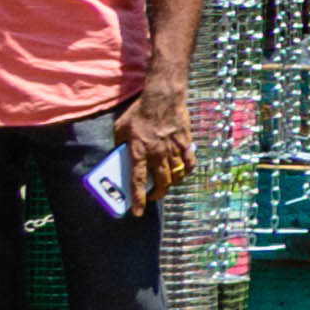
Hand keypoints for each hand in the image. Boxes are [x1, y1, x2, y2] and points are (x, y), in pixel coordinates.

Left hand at [125, 74, 190, 201]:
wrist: (162, 97)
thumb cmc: (139, 112)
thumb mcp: (120, 128)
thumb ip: (120, 145)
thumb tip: (119, 156)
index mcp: (139, 151)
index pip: (138, 181)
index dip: (137, 199)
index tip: (137, 212)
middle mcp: (157, 154)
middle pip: (161, 182)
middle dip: (157, 194)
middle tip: (152, 197)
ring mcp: (173, 149)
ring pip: (176, 175)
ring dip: (171, 184)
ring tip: (166, 185)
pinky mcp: (186, 142)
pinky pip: (190, 162)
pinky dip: (187, 171)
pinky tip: (183, 172)